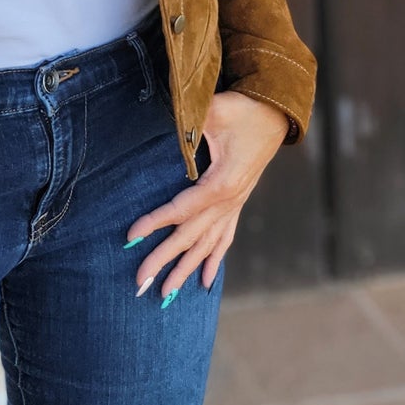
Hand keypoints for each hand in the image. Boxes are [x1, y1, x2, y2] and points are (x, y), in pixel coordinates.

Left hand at [124, 91, 290, 297]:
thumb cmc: (243, 111)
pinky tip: (206, 282)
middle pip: (190, 237)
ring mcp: (234, 206)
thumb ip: (192, 119)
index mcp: (222, 184)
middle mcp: (229, 202)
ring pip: (206, 245)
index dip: (155, 222)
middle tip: (139, 283)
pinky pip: (224, 239)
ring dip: (185, 270)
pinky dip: (214, 261)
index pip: (182, 209)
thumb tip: (170, 122)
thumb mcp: (216, 110)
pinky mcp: (237, 204)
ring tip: (166, 294)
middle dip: (163, 260)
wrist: (274, 114)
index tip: (130, 237)